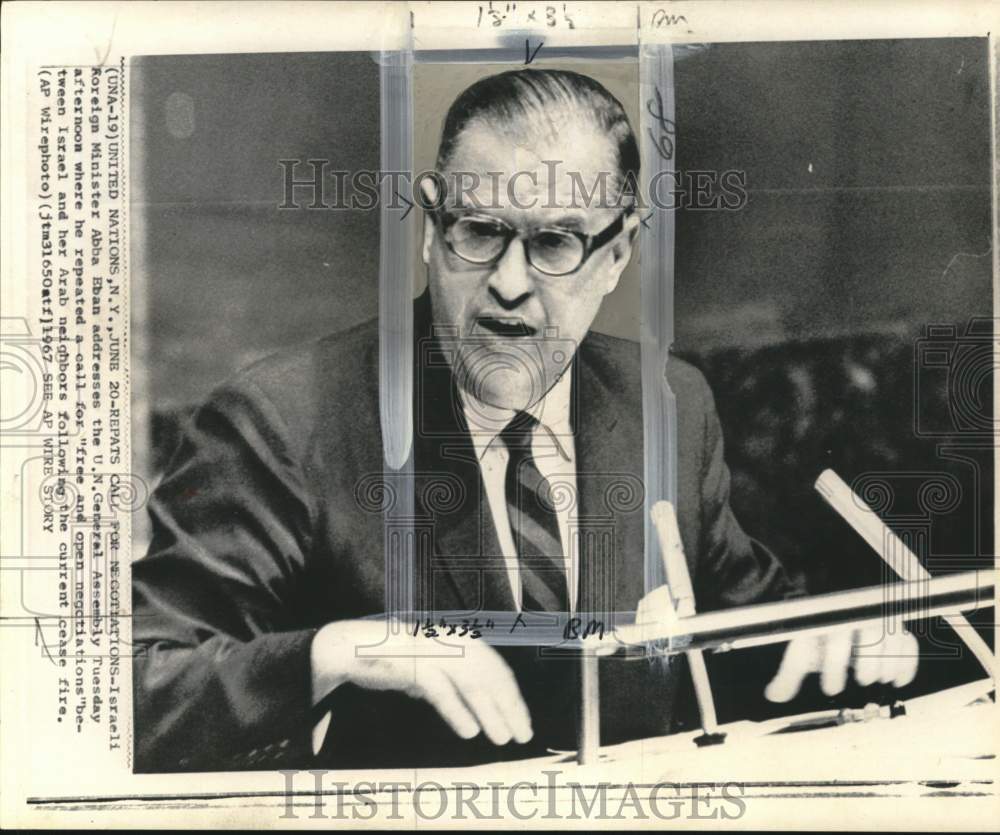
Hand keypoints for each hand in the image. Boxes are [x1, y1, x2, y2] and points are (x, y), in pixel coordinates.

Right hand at [311, 620, 532, 745]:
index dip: (511, 694)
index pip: (493, 666)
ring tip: (502, 738)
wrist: (347, 647)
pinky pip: (440, 690)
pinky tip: (469, 732)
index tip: (521, 719)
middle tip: (522, 734)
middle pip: (489, 674)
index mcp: (454, 639)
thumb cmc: (388, 658)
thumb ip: (449, 682)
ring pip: (470, 682)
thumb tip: (471, 711)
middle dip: (509, 706)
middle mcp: (446, 641)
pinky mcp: (410, 663)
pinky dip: (457, 711)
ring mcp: (429, 651)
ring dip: (489, 712)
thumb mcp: (427, 668)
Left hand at [765, 626, 918, 702]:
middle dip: (864, 661)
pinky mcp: (895, 628)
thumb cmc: (821, 638)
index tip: (831, 690)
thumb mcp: (803, 651)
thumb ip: (789, 674)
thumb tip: (773, 696)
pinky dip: (906, 663)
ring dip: (886, 662)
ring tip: (876, 678)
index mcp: (828, 621)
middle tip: (860, 680)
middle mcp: (854, 617)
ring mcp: (877, 620)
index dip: (833, 667)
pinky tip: (897, 681)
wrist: (840, 614)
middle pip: (869, 634)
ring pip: (890, 636)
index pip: (832, 639)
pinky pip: (908, 643)